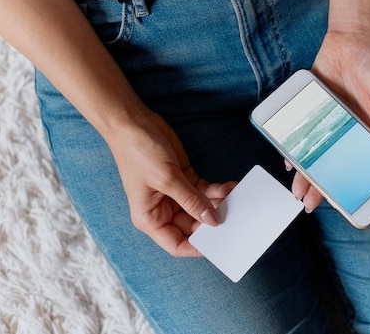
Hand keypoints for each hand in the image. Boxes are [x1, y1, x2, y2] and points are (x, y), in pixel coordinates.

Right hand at [106, 110, 235, 256]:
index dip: (197, 247)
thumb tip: (212, 220)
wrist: (133, 122)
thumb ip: (191, 200)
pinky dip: (217, 191)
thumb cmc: (137, 152)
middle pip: (193, 227)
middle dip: (212, 222)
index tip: (219, 244)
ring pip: (202, 208)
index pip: (176, 244)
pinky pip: (204, 192)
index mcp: (150, 218)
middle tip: (235, 218)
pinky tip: (230, 187)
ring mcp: (174, 195)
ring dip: (218, 204)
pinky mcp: (184, 179)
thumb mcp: (166, 178)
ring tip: (236, 199)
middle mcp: (162, 210)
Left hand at [291, 30, 369, 211]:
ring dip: (306, 173)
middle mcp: (349, 130)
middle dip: (322, 186)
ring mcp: (329, 122)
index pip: (360, 164)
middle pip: (333, 164)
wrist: (351, 36)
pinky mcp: (313, 110)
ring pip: (316, 153)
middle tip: (309, 205)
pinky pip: (302, 133)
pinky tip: (288, 161)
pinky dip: (294, 147)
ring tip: (296, 191)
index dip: (352, 184)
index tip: (344, 203)